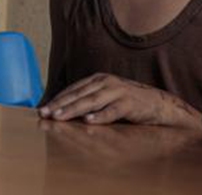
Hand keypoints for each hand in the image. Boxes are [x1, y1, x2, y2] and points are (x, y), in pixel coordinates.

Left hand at [38, 73, 201, 130]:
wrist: (158, 104)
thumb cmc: (127, 103)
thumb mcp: (106, 97)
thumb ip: (88, 100)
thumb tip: (62, 111)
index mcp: (98, 79)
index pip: (73, 89)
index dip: (57, 99)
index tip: (42, 110)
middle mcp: (106, 82)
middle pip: (79, 94)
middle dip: (60, 105)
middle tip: (45, 114)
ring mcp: (118, 91)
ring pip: (91, 101)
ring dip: (74, 110)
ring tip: (60, 117)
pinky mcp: (129, 103)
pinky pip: (112, 111)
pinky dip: (100, 116)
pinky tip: (88, 121)